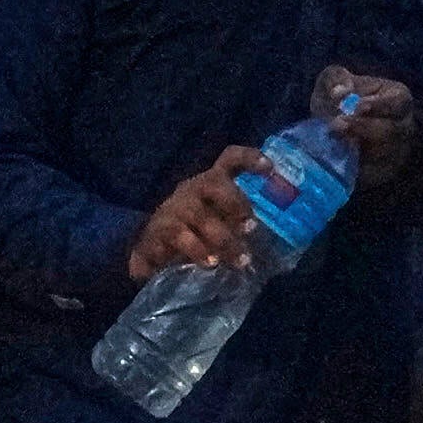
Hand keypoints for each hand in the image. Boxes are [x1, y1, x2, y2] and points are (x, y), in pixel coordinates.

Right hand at [129, 160, 270, 280]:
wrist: (152, 255)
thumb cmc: (194, 236)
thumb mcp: (219, 226)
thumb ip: (239, 225)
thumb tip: (266, 237)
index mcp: (211, 185)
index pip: (229, 159)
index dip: (250, 159)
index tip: (270, 168)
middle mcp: (192, 190)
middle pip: (213, 182)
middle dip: (235, 202)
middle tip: (251, 227)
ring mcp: (174, 208)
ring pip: (200, 215)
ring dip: (223, 238)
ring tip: (240, 260)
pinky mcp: (159, 229)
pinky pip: (181, 236)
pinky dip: (199, 251)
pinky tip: (211, 264)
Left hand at [314, 70, 418, 180]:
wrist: (334, 130)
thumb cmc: (341, 102)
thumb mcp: (335, 82)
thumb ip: (335, 78)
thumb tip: (340, 92)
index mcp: (398, 98)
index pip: (397, 102)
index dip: (378, 104)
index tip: (358, 106)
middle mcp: (404, 126)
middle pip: (391, 131)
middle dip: (362, 128)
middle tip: (336, 125)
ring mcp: (396, 152)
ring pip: (382, 154)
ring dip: (356, 147)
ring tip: (334, 140)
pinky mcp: (383, 172)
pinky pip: (372, 173)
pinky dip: (355, 166)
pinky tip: (340, 157)